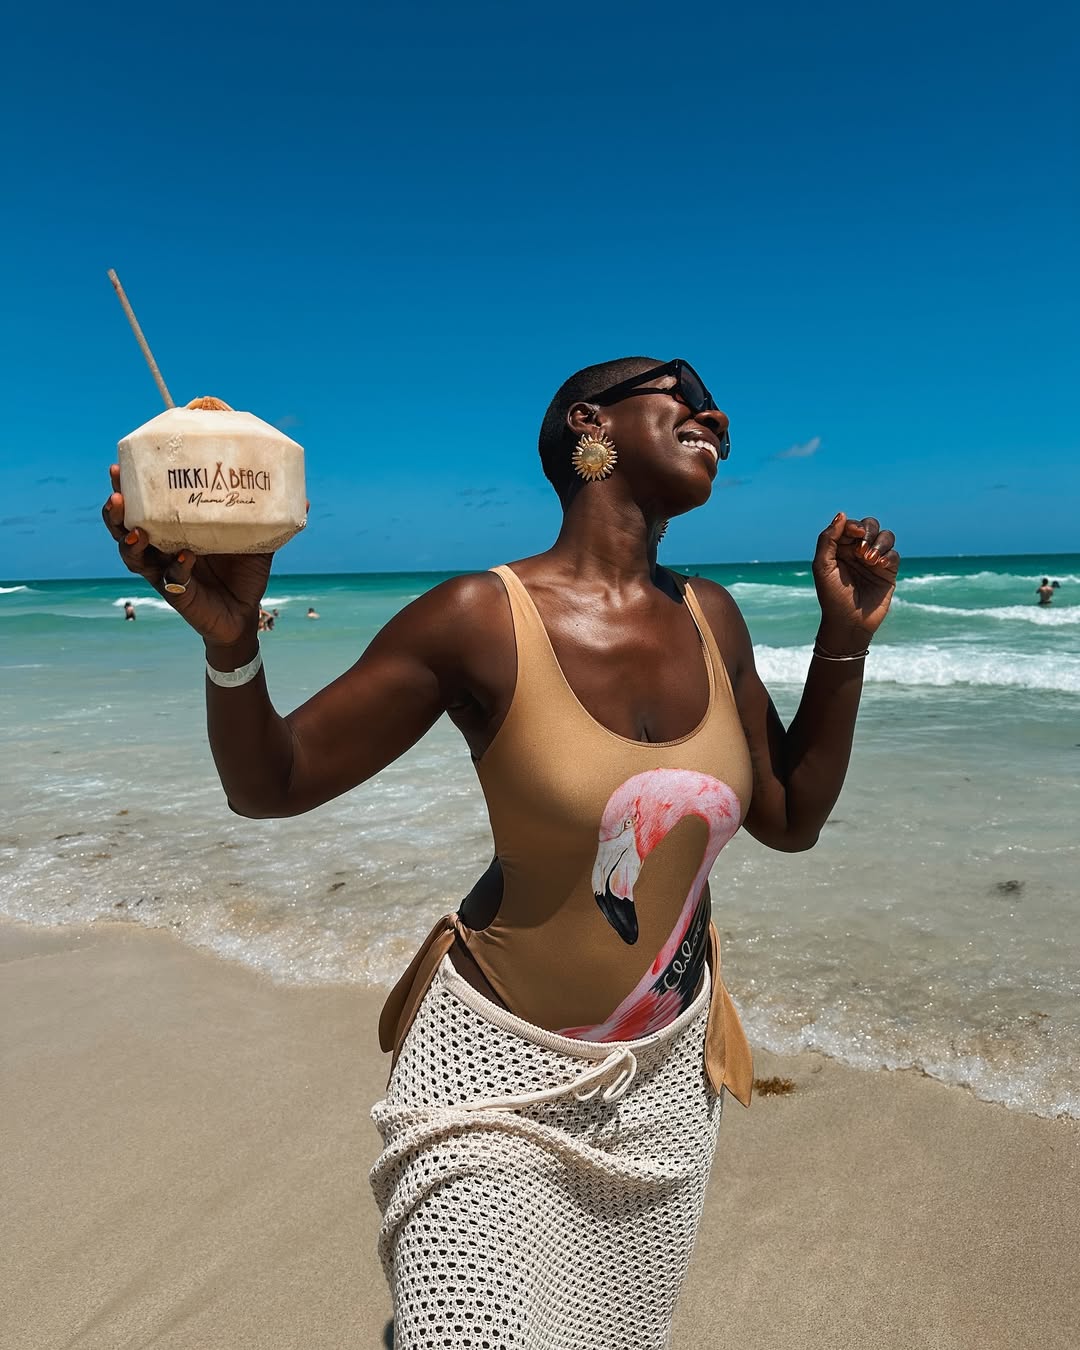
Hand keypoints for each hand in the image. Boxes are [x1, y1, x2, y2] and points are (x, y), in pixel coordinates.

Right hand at [101, 464, 272, 650]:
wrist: (245, 614)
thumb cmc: (243, 573)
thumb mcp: (256, 540)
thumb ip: (271, 518)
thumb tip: (303, 497)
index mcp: (174, 529)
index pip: (143, 504)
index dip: (128, 487)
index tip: (121, 466)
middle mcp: (162, 549)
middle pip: (124, 527)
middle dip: (116, 510)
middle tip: (117, 492)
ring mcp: (166, 572)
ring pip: (134, 556)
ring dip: (129, 541)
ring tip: (134, 528)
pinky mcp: (179, 594)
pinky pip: (173, 579)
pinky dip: (178, 567)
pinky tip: (184, 555)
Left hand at [812, 512, 899, 648]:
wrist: (848, 623)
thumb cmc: (831, 596)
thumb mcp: (822, 566)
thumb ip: (828, 539)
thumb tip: (842, 514)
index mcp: (840, 548)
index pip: (851, 526)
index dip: (854, 526)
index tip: (854, 535)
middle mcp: (858, 552)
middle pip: (871, 526)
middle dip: (868, 531)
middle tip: (861, 549)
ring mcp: (874, 561)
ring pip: (886, 536)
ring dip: (880, 543)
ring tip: (870, 560)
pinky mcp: (888, 572)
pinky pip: (894, 555)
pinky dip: (889, 556)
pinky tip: (880, 566)